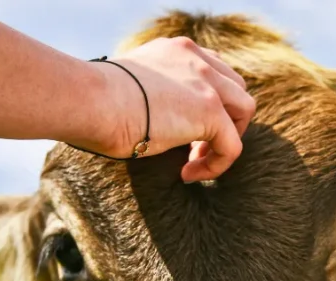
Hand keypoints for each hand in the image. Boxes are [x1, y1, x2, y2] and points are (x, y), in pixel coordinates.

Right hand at [90, 36, 255, 182]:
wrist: (92, 101)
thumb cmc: (95, 103)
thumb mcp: (129, 90)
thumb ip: (152, 95)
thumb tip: (155, 122)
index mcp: (177, 50)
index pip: (215, 72)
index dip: (211, 104)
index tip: (185, 131)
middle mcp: (197, 58)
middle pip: (237, 90)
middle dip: (225, 122)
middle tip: (194, 149)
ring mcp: (207, 82)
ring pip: (244, 112)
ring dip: (226, 141)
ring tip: (194, 162)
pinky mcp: (210, 109)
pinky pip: (232, 145)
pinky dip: (216, 165)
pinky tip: (187, 174)